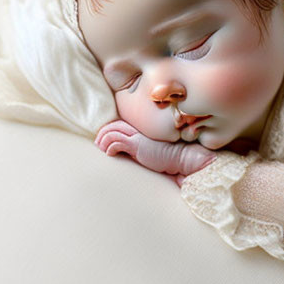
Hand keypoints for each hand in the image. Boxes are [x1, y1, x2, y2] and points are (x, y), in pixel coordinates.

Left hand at [94, 119, 215, 183]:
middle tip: (98, 143)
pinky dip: (110, 146)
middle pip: (116, 124)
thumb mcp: (155, 152)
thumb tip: (131, 155)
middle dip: (103, 133)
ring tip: (100, 148)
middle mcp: (141, 130)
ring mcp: (139, 136)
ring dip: (103, 139)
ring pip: (113, 131)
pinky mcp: (137, 144)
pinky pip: (117, 141)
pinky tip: (109, 153)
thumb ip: (143, 150)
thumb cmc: (173, 159)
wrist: (185, 159)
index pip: (123, 124)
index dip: (112, 129)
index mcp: (145, 130)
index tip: (105, 138)